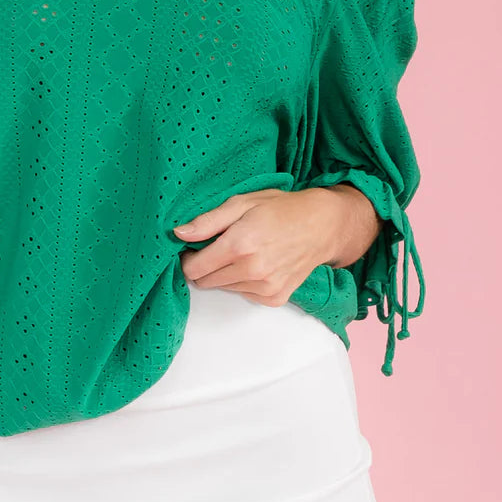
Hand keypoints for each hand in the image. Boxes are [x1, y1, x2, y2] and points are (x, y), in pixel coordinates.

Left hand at [174, 187, 340, 305]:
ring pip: (224, 288)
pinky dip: (244, 281)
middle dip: (206, 265)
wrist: (322, 225)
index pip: (194, 268)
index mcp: (240, 244)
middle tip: (220, 246)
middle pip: (206, 281)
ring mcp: (265, 287)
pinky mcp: (275, 297)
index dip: (189, 258)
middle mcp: (252, 270)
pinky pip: (244, 294)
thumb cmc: (281, 209)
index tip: (194, 248)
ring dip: (225, 273)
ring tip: (244, 252)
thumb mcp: (241, 203)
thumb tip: (179, 234)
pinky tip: (257, 263)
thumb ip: (207, 221)